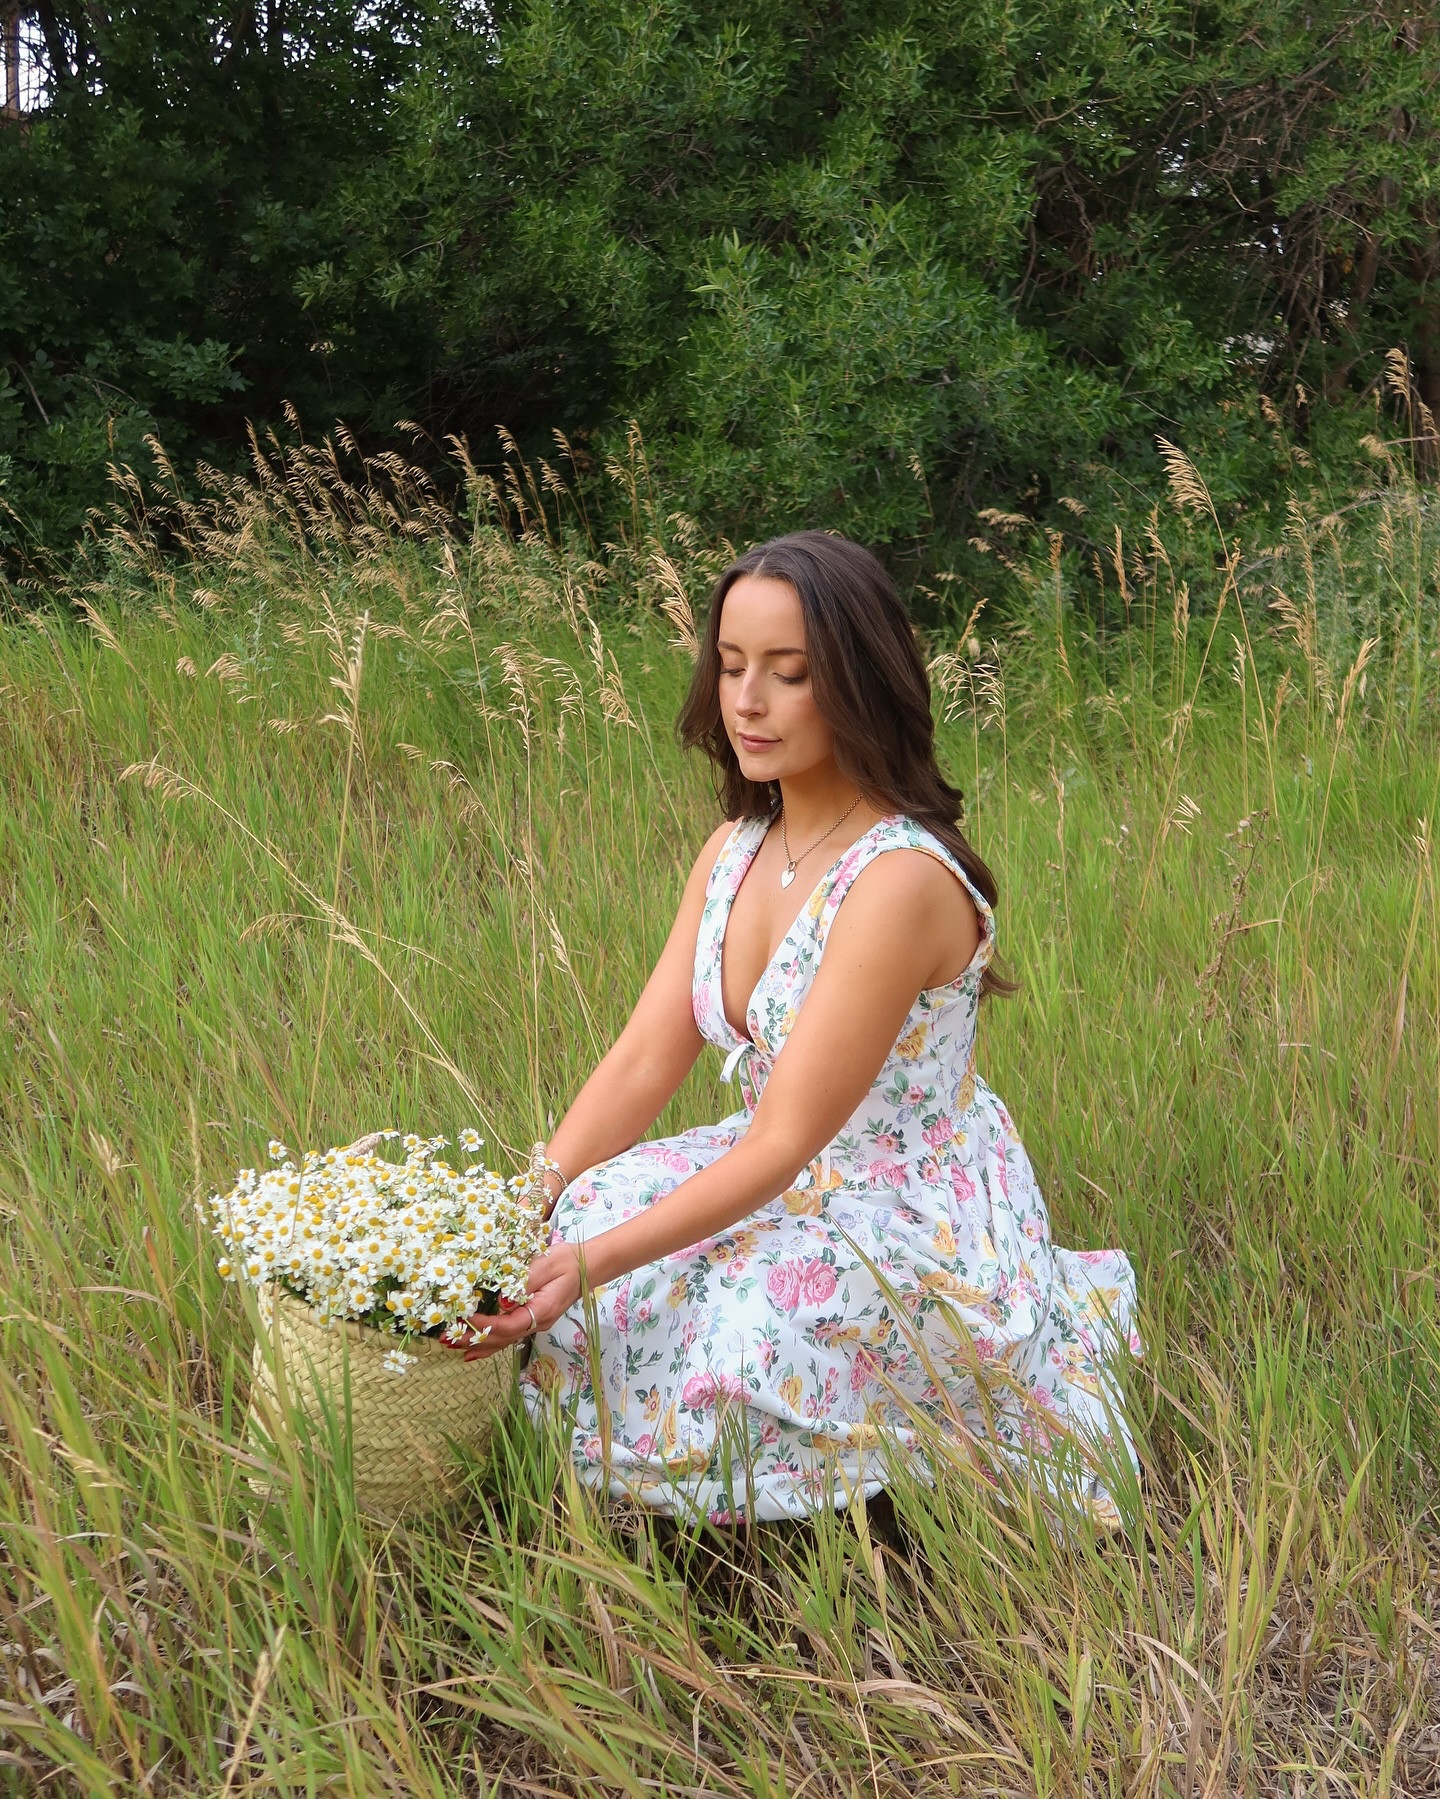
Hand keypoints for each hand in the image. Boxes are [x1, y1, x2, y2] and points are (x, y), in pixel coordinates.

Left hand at [452, 1241, 582, 1360]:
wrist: (587, 1266)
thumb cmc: (567, 1261)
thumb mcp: (547, 1264)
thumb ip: (525, 1282)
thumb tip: (501, 1301)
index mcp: (542, 1310)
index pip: (510, 1325)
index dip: (486, 1325)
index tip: (465, 1318)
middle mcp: (537, 1323)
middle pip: (502, 1338)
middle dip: (474, 1338)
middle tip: (447, 1338)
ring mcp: (534, 1324)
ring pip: (503, 1341)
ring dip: (477, 1344)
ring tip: (452, 1345)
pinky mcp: (530, 1319)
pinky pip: (507, 1336)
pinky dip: (489, 1344)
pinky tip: (473, 1351)